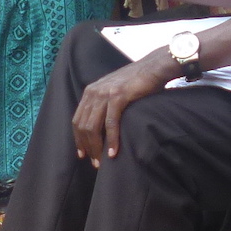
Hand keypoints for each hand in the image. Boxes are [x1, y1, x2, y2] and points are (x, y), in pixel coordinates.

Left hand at [72, 50, 177, 165]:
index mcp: (90, 91)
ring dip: (96, 147)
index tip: (82, 154)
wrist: (153, 67)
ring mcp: (105, 94)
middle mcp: (93, 92)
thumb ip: (104, 104)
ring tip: (101, 161)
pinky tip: (112, 152)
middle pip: (83, 126)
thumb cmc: (136, 82)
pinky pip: (110, 123)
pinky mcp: (118, 97)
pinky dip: (111, 140)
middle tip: (95, 163)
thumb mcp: (114, 91)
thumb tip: (100, 126)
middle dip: (87, 147)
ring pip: (93, 127)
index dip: (78, 139)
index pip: (77, 120)